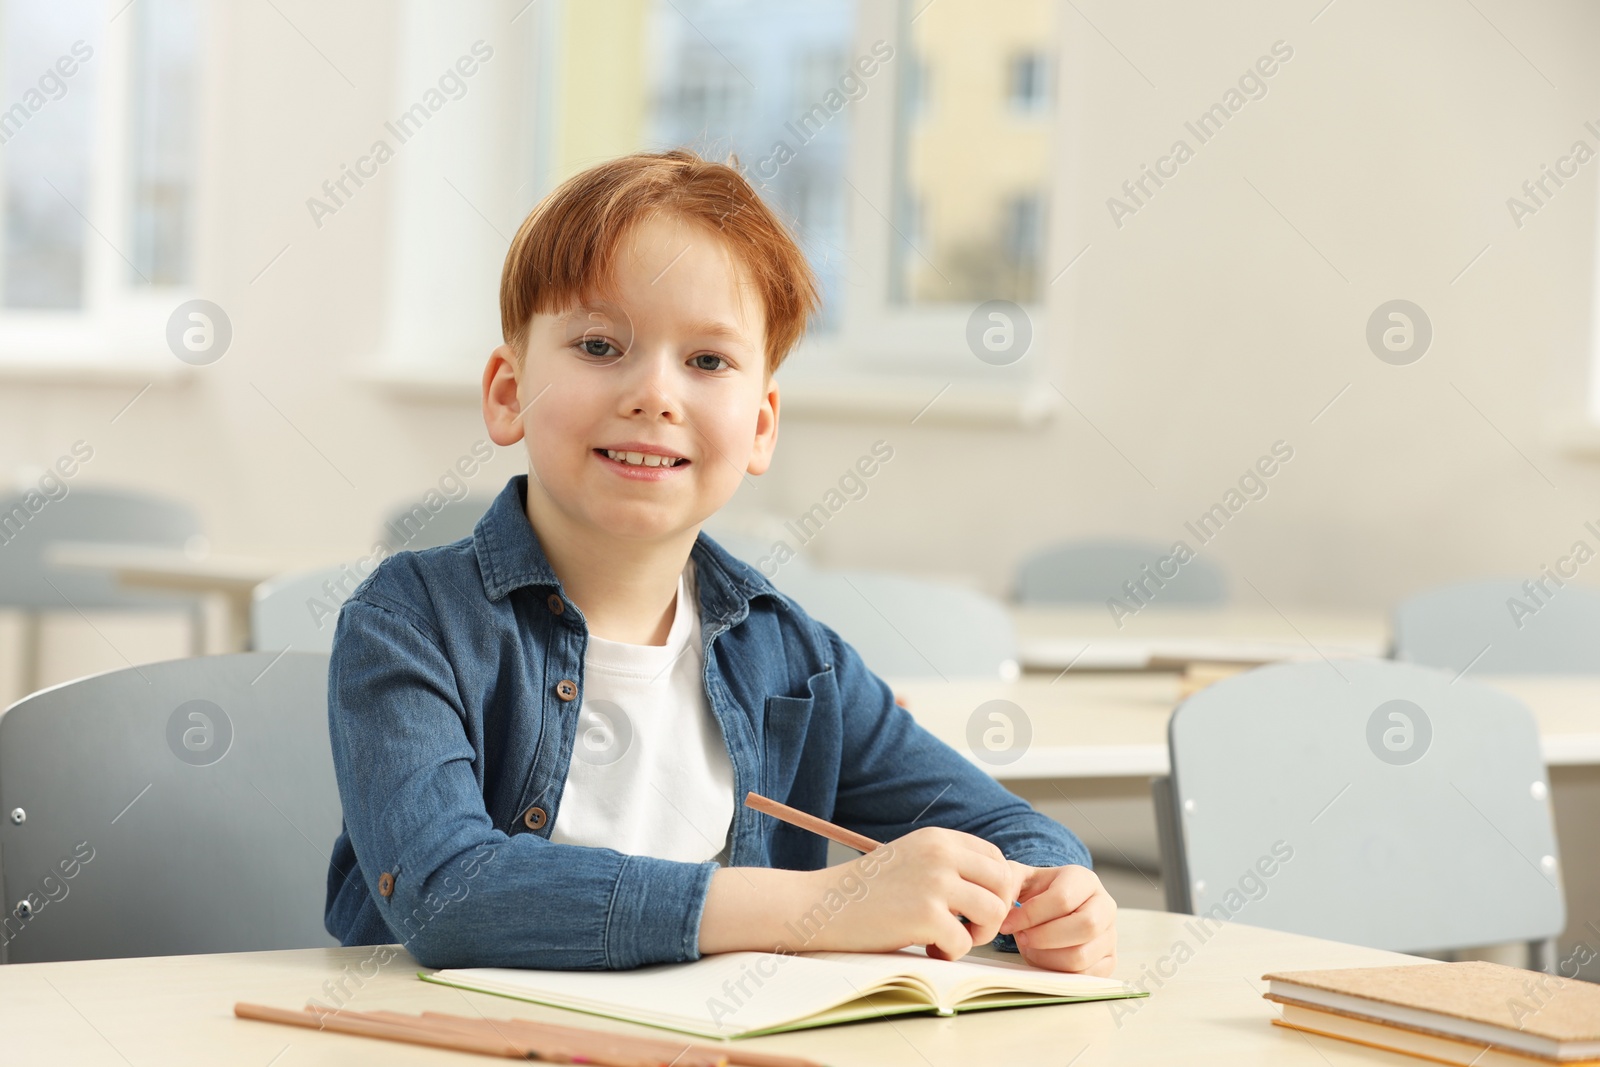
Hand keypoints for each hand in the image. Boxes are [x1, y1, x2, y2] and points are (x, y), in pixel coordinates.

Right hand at [803, 827, 1024, 961]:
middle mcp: (941, 853)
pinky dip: (950, 953)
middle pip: (1004, 883)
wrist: (820, 905)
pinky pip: (964, 942)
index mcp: (939, 838)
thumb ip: (950, 865)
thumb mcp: (912, 859)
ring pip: (993, 912)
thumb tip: (1002, 888)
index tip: (976, 908)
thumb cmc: (866, 890)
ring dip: (978, 934)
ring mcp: (935, 882)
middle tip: (967, 928)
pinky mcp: (925, 915)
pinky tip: (927, 949)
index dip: (995, 888)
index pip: (996, 858)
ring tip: (949, 938)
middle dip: (994, 912)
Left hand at [997, 863, 1117, 975]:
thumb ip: (1008, 882)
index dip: (1031, 915)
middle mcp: (1105, 905)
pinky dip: (1059, 972)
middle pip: (1084, 926)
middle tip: (1022, 938)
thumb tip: (1002, 904)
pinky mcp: (1109, 960)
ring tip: (1031, 948)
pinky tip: (1044, 959)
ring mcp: (1110, 935)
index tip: (1008, 924)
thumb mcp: (1020, 878)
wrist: (1054, 909)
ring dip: (1048, 957)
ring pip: (1083, 955)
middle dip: (1044, 938)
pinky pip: (1086, 976)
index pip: (1063, 899)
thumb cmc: (1037, 894)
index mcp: (1085, 880)